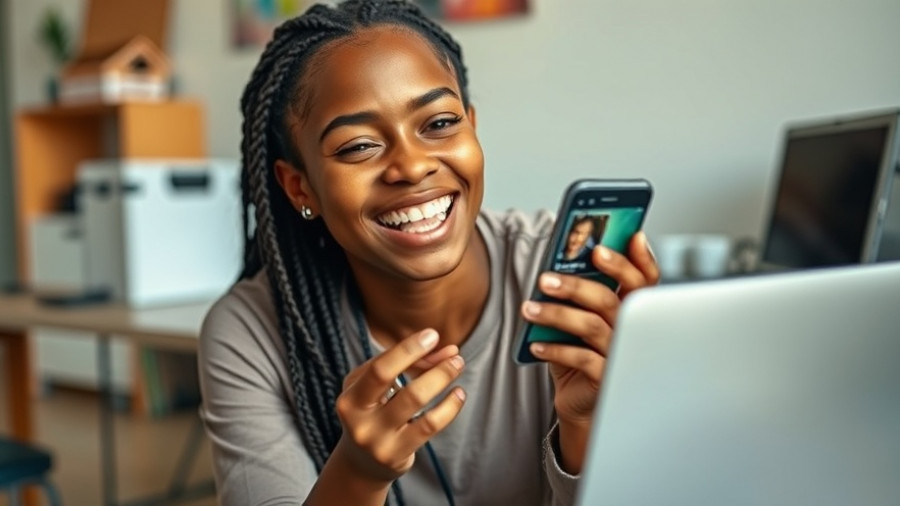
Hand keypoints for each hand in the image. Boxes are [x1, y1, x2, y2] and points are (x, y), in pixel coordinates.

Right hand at [332, 329, 465, 484]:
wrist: (363, 465)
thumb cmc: (374, 414)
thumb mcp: (378, 390)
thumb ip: (406, 366)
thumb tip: (447, 351)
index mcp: (350, 397)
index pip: (379, 368)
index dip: (407, 349)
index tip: (431, 335)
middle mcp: (358, 419)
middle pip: (394, 381)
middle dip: (425, 361)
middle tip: (455, 354)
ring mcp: (376, 439)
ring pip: (415, 399)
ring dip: (441, 377)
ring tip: (458, 366)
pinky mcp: (396, 454)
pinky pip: (429, 425)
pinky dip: (449, 406)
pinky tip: (458, 394)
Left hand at [520, 232, 657, 470]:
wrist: (582, 400)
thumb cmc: (584, 352)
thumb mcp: (582, 318)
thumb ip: (580, 294)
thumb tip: (556, 267)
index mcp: (632, 308)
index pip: (644, 279)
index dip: (635, 259)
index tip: (609, 245)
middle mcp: (631, 330)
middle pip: (611, 299)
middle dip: (577, 285)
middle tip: (546, 279)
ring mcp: (621, 354)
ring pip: (591, 326)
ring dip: (556, 314)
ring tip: (528, 308)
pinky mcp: (606, 378)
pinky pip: (581, 358)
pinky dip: (556, 349)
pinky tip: (536, 344)